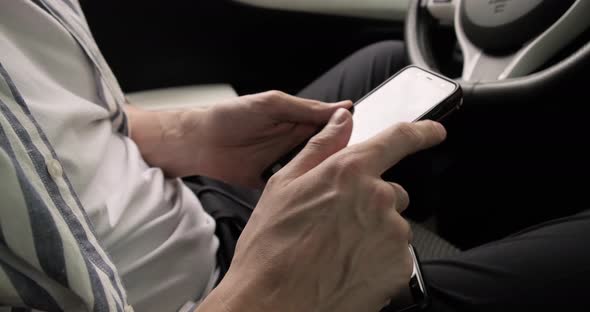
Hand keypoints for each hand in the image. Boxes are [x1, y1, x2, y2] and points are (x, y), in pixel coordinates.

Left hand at [189, 91, 351, 186]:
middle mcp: (297, 143)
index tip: (364, 138)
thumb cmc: (231, 116)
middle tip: (353, 164)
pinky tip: (313, 194)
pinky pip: (295, 187)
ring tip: (337, 181)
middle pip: (328, 151)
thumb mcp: (271, 104)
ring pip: (314, 171)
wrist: (201, 142)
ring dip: (322, 174)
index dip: (348, 132)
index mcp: (299, 121)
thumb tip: (341, 108)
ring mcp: (287, 163)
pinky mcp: (276, 182)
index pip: (333, 126)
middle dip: (339, 157)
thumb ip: (304, 108)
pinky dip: (302, 189)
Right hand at [200, 109, 446, 311]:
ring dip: (374, 232)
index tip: (434, 132)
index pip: (398, 140)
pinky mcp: (399, 267)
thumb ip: (321, 147)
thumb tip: (341, 121)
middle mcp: (378, 199)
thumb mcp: (284, 185)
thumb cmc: (272, 247)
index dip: (421, 132)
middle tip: (338, 223)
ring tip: (337, 249)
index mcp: (350, 172)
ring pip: (392, 225)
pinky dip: (378, 259)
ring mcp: (392, 235)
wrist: (274, 303)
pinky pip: (395, 254)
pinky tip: (348, 266)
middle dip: (371, 202)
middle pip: (391, 192)